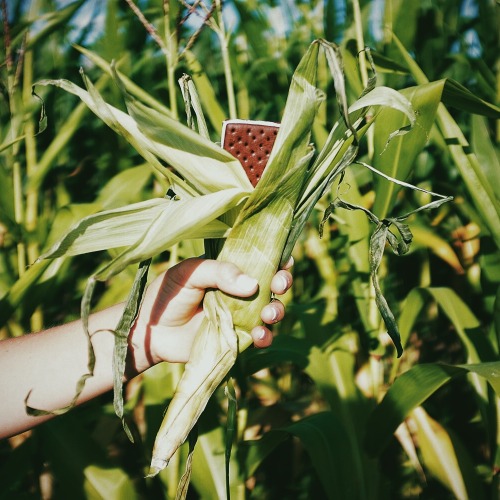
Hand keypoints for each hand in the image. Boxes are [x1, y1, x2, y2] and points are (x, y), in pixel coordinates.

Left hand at [128, 257, 292, 371]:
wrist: (151, 331)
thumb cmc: (167, 294)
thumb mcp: (190, 273)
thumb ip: (219, 272)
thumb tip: (253, 284)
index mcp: (230, 268)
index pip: (260, 258)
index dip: (277, 258)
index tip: (284, 261)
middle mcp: (239, 290)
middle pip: (273, 283)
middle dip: (283, 282)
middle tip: (279, 285)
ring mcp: (240, 314)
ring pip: (271, 309)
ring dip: (277, 310)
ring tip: (267, 314)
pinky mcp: (237, 337)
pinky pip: (260, 337)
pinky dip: (266, 336)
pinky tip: (259, 335)